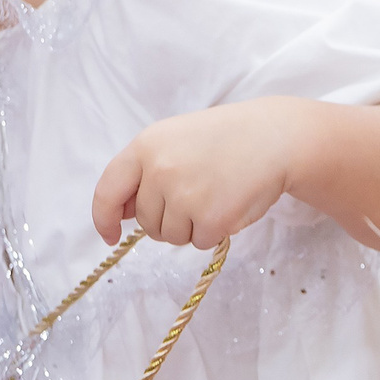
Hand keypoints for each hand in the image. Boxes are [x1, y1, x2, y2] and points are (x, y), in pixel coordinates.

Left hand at [90, 99, 292, 246]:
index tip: (111, 235)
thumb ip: (144, 172)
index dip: (104, 219)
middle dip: (167, 220)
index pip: (108, 191)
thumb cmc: (225, 139)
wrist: (275, 138)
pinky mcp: (211, 217)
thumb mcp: (175, 141)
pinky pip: (198, 242)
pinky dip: (213, 232)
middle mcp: (160, 170)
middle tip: (196, 196)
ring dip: (190, 227)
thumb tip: (122, 213)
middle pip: (146, 221)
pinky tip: (228, 206)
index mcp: (145, 146)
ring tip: (214, 196)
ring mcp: (185, 195)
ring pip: (170, 236)